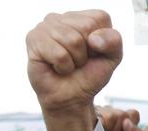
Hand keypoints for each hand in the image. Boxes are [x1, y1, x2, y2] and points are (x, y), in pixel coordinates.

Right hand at [26, 10, 121, 130]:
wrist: (71, 97)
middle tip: (79, 61)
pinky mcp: (33, 38)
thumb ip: (114, 40)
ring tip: (68, 63)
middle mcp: (63, 17)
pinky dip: (63, 67)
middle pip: (85, 28)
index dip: (102, 42)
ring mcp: (45, 26)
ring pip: (72, 40)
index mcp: (84, 17)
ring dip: (75, 60)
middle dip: (87, 52)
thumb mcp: (112, 57)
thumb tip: (93, 38)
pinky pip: (59, 54)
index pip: (99, 18)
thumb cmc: (89, 75)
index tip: (93, 53)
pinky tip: (56, 66)